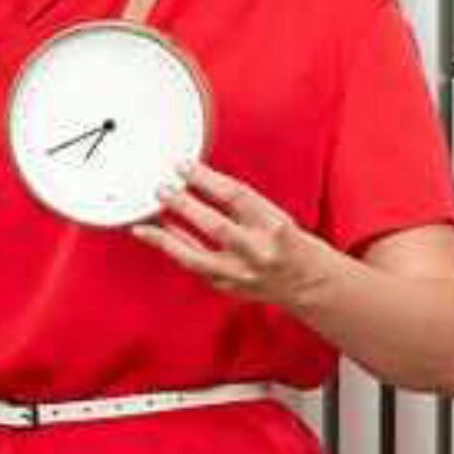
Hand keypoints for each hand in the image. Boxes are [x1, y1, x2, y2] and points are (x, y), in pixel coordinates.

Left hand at [131, 160, 333, 308]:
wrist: (306, 282)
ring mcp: (241, 274)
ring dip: (166, 236)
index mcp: (273, 225)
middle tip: (162, 189)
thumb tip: (197, 180)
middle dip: (184, 205)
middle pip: (215, 225)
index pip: (235, 197)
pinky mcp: (227, 287)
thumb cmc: (288, 242)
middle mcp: (257, 251)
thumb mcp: (273, 213)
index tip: (184, 167)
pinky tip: (159, 235)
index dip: (206, 179)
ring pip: (196, 255)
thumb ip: (239, 202)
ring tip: (146, 219)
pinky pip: (193, 266)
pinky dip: (173, 249)